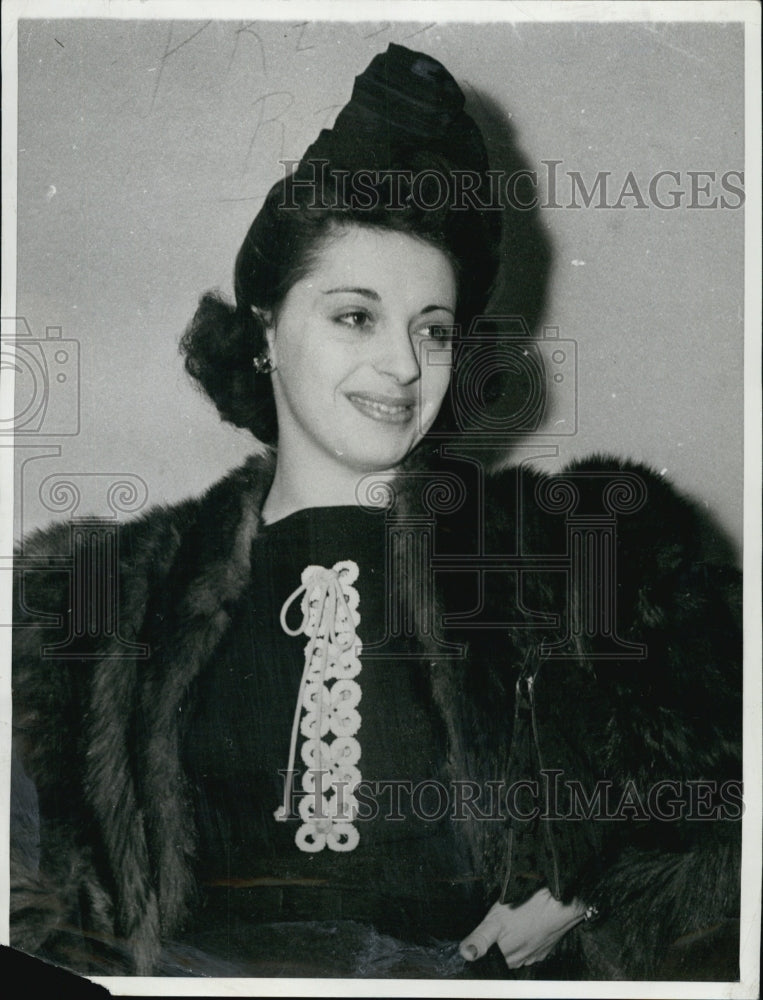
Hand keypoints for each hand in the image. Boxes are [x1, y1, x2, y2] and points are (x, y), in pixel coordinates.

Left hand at [459, 889, 586, 968]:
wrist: (558, 904)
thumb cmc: (527, 910)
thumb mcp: (495, 921)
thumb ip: (480, 939)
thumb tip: (465, 954)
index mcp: (507, 958)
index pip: (491, 959)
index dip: (487, 946)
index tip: (490, 932)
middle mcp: (520, 961)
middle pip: (503, 956)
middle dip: (500, 942)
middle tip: (502, 922)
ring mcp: (534, 955)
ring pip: (517, 951)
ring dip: (514, 940)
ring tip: (515, 921)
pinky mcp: (545, 948)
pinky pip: (530, 946)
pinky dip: (527, 937)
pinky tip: (527, 923)